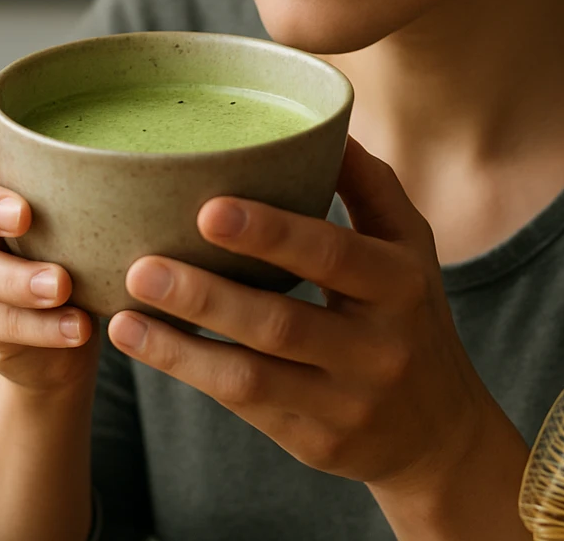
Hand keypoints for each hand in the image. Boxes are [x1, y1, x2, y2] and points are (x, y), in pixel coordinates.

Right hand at [0, 102, 98, 394]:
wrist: (71, 332)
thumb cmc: (93, 247)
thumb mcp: (104, 208)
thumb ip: (126, 178)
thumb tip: (206, 151)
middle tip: (23, 214)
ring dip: (16, 277)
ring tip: (60, 285)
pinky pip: (1, 323)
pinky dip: (42, 326)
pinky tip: (77, 328)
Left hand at [104, 137, 511, 492]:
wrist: (440, 434)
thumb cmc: (411, 315)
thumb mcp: (411, 248)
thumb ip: (370, 186)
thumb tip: (325, 123)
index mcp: (400, 284)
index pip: (332, 254)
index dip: (271, 233)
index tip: (207, 209)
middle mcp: (378, 347)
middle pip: (281, 321)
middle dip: (206, 295)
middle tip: (141, 265)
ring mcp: (345, 402)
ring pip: (251, 375)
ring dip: (180, 345)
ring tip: (122, 315)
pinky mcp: (314, 441)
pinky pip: (244, 405)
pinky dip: (190, 372)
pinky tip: (145, 344)